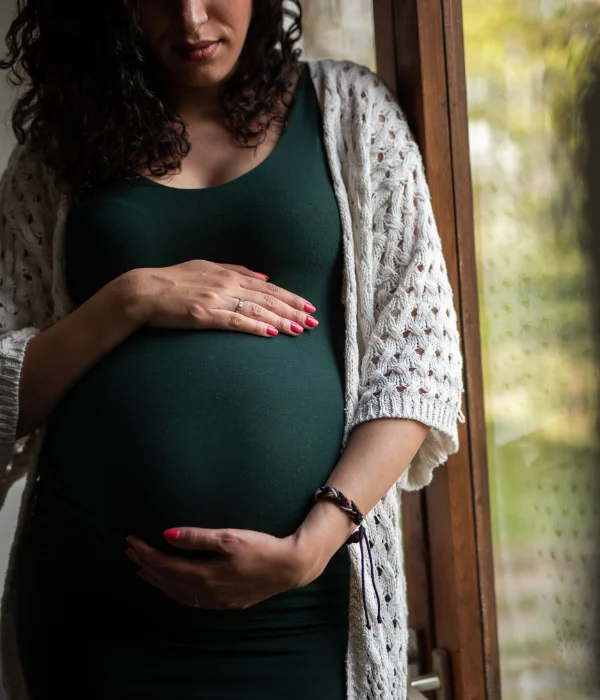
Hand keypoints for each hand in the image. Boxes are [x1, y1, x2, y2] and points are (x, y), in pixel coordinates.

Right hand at [111, 261, 318, 337]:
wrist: (144, 291)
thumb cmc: (173, 280)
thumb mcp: (206, 267)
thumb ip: (236, 271)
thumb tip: (264, 277)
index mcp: (228, 274)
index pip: (268, 287)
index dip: (290, 297)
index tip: (308, 305)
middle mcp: (227, 285)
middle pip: (268, 299)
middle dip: (293, 310)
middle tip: (313, 321)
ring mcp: (216, 300)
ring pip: (257, 310)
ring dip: (281, 320)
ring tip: (300, 329)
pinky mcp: (205, 315)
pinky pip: (236, 321)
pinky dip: (255, 326)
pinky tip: (271, 333)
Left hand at [125, 527, 325, 609]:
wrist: (289, 567)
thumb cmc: (261, 548)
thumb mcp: (229, 537)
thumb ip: (196, 538)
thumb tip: (166, 535)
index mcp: (204, 574)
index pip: (165, 564)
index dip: (146, 552)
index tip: (131, 540)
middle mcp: (205, 592)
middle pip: (167, 579)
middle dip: (146, 564)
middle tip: (129, 551)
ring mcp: (215, 601)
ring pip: (177, 593)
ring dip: (157, 580)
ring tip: (142, 569)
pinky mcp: (225, 603)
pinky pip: (190, 600)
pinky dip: (174, 592)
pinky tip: (171, 586)